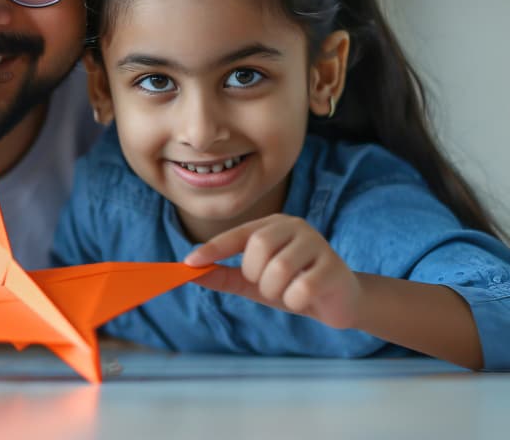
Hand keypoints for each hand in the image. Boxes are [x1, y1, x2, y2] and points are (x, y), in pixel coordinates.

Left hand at [183, 214, 361, 329]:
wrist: (339, 301)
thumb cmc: (292, 285)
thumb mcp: (254, 282)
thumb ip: (225, 276)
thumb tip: (190, 272)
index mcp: (272, 225)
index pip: (237, 234)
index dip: (213, 249)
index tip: (189, 263)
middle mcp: (294, 226)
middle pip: (258, 247)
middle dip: (254, 274)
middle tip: (266, 284)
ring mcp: (317, 243)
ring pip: (279, 268)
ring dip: (274, 290)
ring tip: (286, 292)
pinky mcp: (333, 266)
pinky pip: (302, 287)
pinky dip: (295, 300)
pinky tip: (305, 298)